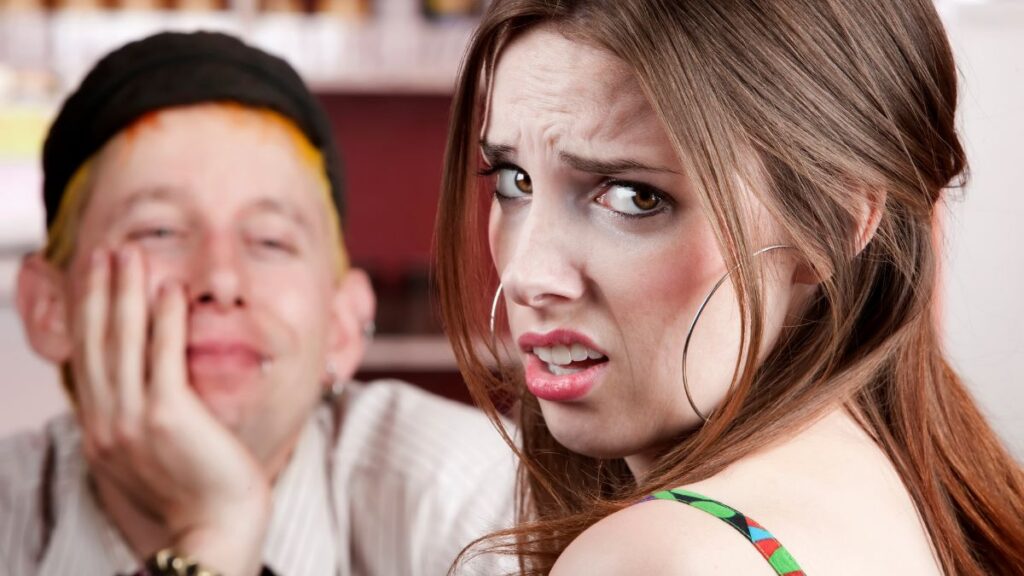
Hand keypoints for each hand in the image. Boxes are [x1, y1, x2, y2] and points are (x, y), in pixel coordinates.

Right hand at [73, 245, 268, 575]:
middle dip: (100, 292)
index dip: (89, 314)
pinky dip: (164, 319)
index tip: (93, 279)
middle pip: (98, 342)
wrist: (214, 528)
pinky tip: (168, 289)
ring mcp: (134, 419)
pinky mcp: (168, 416)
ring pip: (124, 342)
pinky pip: (163, 356)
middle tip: (104, 252)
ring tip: (129, 255)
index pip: (88, 358)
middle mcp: (107, 422)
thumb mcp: (150, 453)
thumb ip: (139, 418)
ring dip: (125, 293)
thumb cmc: (195, 492)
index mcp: (101, 430)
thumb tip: (142, 387)